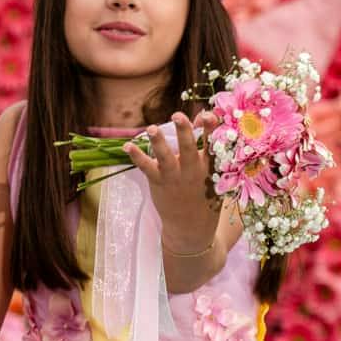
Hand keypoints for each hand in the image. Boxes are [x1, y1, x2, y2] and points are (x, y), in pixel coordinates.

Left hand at [125, 112, 216, 250]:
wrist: (191, 226)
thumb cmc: (204, 192)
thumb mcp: (213, 170)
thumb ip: (207, 143)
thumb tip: (202, 114)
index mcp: (209, 165)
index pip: (212, 143)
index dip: (209, 128)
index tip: (206, 115)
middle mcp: (192, 169)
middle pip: (188, 148)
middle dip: (184, 131)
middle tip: (178, 115)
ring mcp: (174, 176)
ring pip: (165, 157)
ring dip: (158, 142)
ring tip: (152, 128)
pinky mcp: (158, 182)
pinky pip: (146, 167)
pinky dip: (136, 156)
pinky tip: (127, 145)